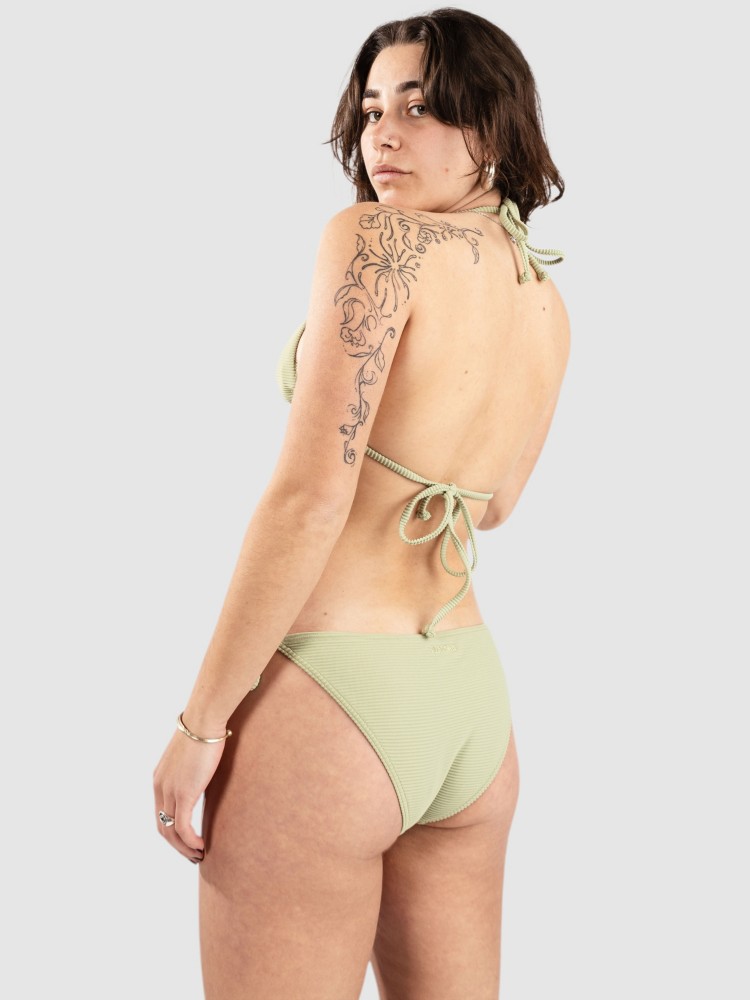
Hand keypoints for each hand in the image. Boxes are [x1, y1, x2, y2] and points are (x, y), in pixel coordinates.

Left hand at [152, 722, 227, 863]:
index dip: (173, 832)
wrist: (204, 721)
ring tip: (199, 855)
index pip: (161, 814)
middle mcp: (160, 787)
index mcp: (160, 779)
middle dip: (177, 846)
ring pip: (171, 831)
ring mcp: (169, 791)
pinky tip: (202, 846)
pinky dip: (190, 841)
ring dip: (184, 848)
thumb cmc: (204, 732)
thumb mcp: (193, 755)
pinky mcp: (184, 793)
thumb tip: (204, 772)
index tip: (188, 841)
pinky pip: (182, 826)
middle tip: (194, 855)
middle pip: (162, 827)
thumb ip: (192, 769)